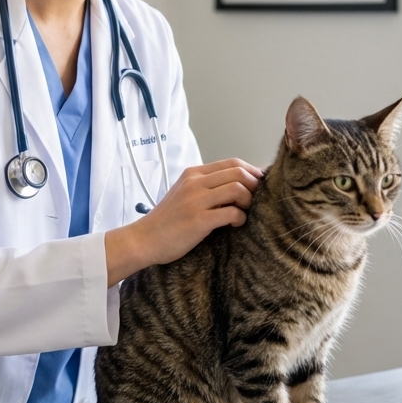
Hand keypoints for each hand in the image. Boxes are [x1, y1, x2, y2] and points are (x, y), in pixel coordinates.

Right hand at [105, 159, 262, 284]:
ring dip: (248, 201)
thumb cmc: (166, 221)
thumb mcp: (183, 193)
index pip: (232, 163)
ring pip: (238, 189)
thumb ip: (204, 187)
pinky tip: (235, 225)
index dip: (251, 172)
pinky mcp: (199, 220)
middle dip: (254, 185)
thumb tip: (236, 186)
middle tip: (255, 200)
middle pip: (238, 173)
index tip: (258, 185)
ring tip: (243, 212)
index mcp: (192, 174)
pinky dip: (240, 218)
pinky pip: (232, 212)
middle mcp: (195, 182)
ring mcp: (196, 200)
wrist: (143, 240)